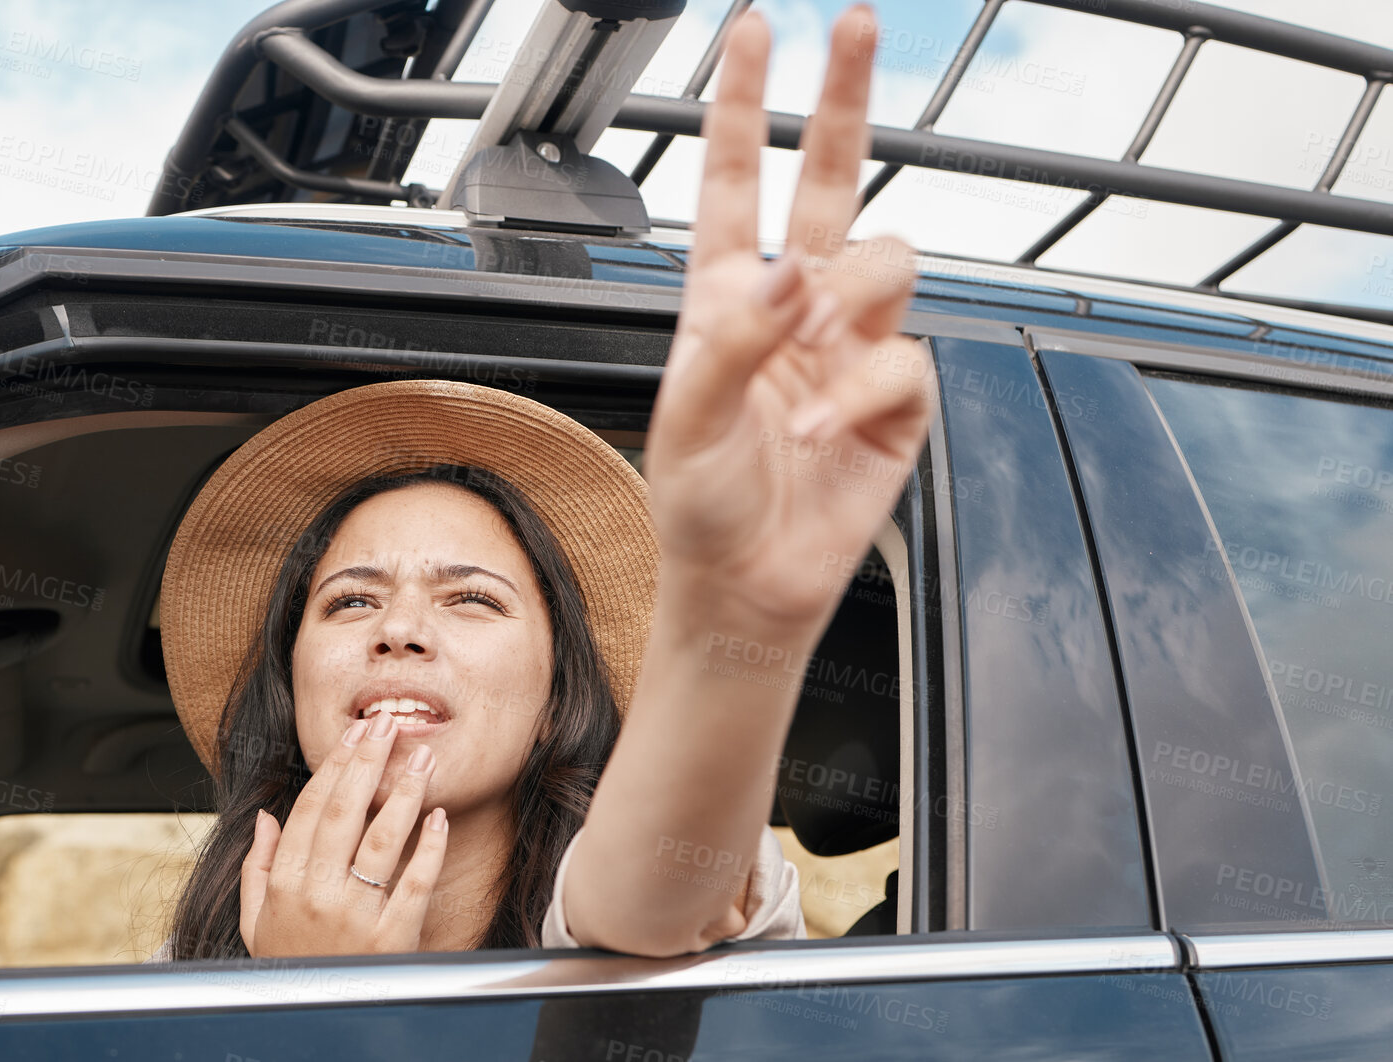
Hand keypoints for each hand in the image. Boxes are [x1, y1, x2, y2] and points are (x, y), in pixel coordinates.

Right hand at [239, 711, 448, 956]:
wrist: (311, 1022)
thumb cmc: (288, 969)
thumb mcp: (255, 922)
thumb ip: (258, 867)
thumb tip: (266, 817)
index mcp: (284, 883)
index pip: (311, 809)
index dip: (334, 766)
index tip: (354, 735)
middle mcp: (317, 894)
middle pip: (346, 812)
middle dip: (369, 762)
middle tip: (389, 725)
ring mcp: (356, 916)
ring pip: (382, 840)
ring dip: (404, 793)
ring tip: (422, 759)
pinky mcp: (392, 939)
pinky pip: (414, 885)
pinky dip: (429, 849)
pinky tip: (440, 818)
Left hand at [644, 5, 937, 627]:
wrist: (746, 582)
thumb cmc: (700, 501)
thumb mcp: (687, 417)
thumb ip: (733, 337)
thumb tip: (791, 271)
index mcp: (726, 297)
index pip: (733, 182)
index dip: (741, 106)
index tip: (752, 31)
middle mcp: (793, 308)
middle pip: (830, 181)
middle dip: (844, 101)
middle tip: (857, 27)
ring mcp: (849, 347)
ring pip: (885, 261)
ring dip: (849, 302)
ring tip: (811, 361)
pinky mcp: (894, 398)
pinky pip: (904, 359)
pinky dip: (863, 393)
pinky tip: (825, 432)